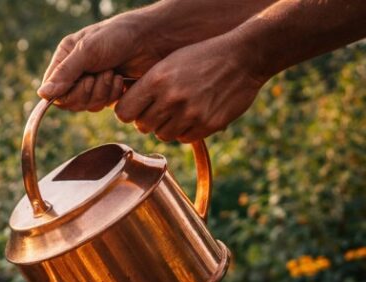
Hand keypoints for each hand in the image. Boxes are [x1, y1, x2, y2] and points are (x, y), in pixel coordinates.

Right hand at [38, 13, 166, 111]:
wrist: (154, 39)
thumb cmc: (120, 36)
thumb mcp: (89, 50)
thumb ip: (65, 73)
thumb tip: (42, 95)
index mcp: (66, 57)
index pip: (53, 90)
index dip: (67, 92)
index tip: (86, 80)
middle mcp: (76, 71)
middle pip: (69, 101)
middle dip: (88, 91)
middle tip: (103, 74)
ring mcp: (92, 82)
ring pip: (86, 105)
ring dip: (102, 93)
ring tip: (114, 74)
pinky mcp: (108, 91)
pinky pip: (101, 105)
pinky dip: (112, 96)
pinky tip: (121, 80)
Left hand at [113, 32, 266, 141]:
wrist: (243, 58)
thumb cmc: (201, 58)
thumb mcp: (169, 62)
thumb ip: (147, 85)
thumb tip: (123, 108)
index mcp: (157, 80)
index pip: (124, 112)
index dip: (129, 112)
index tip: (137, 108)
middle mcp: (171, 98)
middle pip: (142, 126)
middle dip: (149, 119)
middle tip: (162, 108)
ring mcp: (190, 113)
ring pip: (162, 135)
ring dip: (168, 126)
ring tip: (181, 109)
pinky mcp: (207, 124)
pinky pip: (184, 138)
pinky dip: (186, 130)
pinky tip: (195, 114)